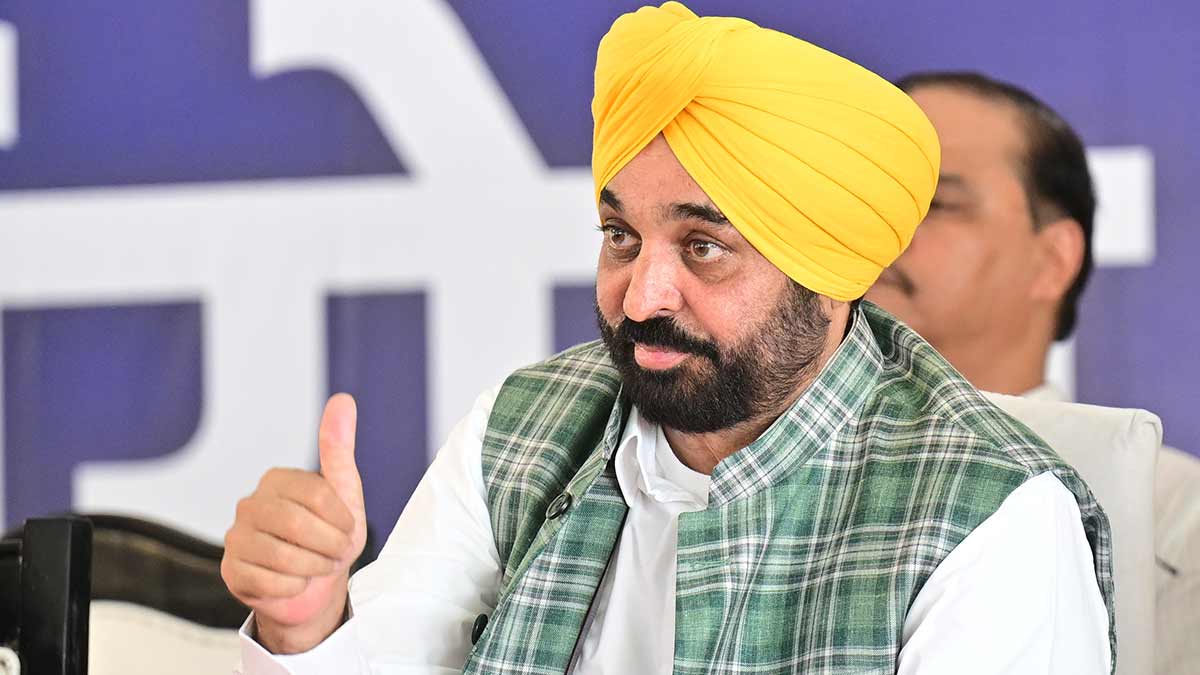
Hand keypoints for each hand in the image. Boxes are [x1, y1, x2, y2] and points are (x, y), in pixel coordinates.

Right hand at [221, 393, 366, 653]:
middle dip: (329, 546)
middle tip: (336, 554)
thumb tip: (343, 400)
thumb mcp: (345, 493)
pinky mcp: (231, 570)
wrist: (316, 586)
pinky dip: (294, 587)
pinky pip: (270, 582)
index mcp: (277, 480)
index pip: (317, 495)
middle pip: (297, 524)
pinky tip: (295, 581)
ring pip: (282, 556)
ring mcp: (236, 537)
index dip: (341, 520)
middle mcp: (250, 504)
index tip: (348, 530)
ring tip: (317, 566)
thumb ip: (338, 448)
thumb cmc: (331, 536)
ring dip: (313, 568)